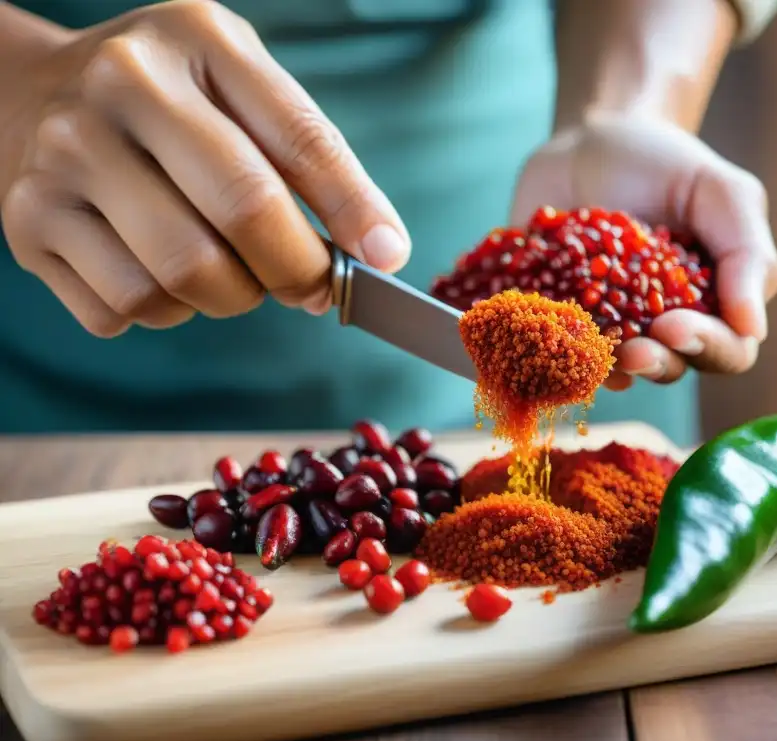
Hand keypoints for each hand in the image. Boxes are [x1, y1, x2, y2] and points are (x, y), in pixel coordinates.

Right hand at [0, 0, 408, 337]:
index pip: (300, 139)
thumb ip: (309, 156)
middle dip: (297, 271)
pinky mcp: (29, 223)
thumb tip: (379, 251)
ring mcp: (65, 156)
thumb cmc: (167, 102)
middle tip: (309, 286)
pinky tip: (163, 275)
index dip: (354, 209)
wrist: (27, 96)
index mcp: (197, 40)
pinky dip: (166, 312)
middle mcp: (122, 87)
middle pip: (245, 214)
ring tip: (230, 272)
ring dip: (231, 299)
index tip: (386, 257)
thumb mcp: (240, 88)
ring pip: (185, 278)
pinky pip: (128, 309)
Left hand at [511, 112, 776, 390]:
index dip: (707, 346)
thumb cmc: (668, 163)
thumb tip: (752, 328)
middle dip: (656, 364)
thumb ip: (746, 254)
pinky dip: (556, 351)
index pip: (728, 349)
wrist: (592, 136)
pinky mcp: (559, 316)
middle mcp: (663, 325)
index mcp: (714, 302)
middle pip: (673, 367)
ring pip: (616, 369)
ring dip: (608, 368)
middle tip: (634, 351)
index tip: (675, 327)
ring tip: (594, 351)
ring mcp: (609, 325)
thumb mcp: (722, 192)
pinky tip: (550, 345)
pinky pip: (559, 349)